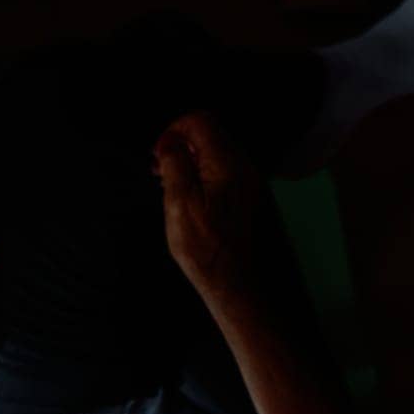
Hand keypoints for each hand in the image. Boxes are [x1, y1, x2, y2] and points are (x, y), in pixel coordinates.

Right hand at [153, 111, 258, 299]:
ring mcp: (254, 186)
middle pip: (211, 137)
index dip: (173, 131)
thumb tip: (170, 143)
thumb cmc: (212, 255)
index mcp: (228, 163)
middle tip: (159, 172)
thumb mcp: (180, 206)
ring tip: (173, 190)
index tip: (158, 155)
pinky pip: (228, 179)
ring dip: (193, 167)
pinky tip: (195, 207)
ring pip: (219, 159)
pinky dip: (207, 182)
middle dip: (182, 148)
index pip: (199, 121)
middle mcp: (247, 168)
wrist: (248, 292)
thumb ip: (176, 166)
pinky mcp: (256, 204)